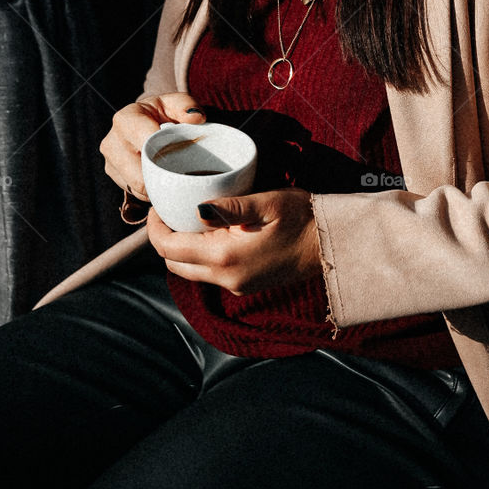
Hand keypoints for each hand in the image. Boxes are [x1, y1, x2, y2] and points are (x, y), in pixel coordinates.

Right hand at [99, 92, 205, 201]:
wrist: (146, 120)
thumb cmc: (163, 112)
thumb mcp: (176, 103)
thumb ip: (187, 106)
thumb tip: (197, 118)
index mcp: (126, 120)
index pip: (145, 146)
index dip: (165, 157)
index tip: (183, 161)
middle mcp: (112, 142)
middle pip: (140, 175)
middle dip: (163, 177)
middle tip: (183, 175)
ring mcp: (110, 161)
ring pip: (138, 187)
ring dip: (158, 186)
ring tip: (173, 175)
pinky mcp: (113, 175)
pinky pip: (135, 192)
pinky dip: (152, 189)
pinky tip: (162, 178)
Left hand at [146, 188, 321, 294]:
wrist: (332, 246)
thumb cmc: (303, 218)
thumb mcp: (267, 202)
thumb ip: (230, 206)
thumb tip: (196, 208)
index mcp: (225, 257)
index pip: (170, 250)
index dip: (155, 229)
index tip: (157, 207)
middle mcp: (226, 278)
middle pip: (175, 265)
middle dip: (165, 240)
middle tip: (169, 211)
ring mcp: (236, 286)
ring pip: (191, 271)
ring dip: (183, 249)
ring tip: (189, 219)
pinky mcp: (245, 285)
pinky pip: (210, 273)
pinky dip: (200, 255)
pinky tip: (212, 232)